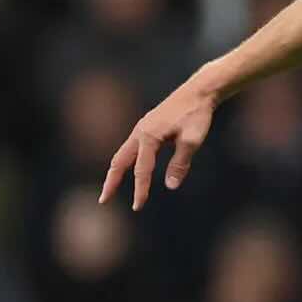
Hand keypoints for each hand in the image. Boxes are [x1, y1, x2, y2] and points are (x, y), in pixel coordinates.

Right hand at [101, 81, 219, 209]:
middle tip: (103, 200)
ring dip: (116, 172)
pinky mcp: (147, 128)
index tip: (138, 207)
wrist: (198, 93)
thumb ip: (180, 163)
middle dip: (111, 182)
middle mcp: (140, 132)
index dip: (140, 190)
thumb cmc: (196, 116)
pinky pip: (131, 149)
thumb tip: (170, 186)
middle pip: (119, 161)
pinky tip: (130, 170)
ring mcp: (141, 129)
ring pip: (122, 154)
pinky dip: (126, 162)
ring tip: (111, 188)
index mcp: (149, 136)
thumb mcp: (192, 141)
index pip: (141, 170)